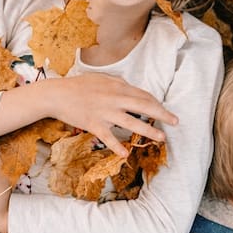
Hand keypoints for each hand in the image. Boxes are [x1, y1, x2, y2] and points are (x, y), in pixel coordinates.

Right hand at [47, 73, 176, 156]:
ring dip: (148, 131)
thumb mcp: (101, 78)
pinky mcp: (94, 124)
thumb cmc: (78, 85)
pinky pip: (108, 137)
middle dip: (162, 114)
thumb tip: (131, 87)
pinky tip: (126, 154)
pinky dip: (117, 146)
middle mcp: (114, 99)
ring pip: (131, 122)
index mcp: (117, 87)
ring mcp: (105, 112)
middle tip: (175, 122)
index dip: (157, 103)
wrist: (57, 94)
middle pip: (144, 106)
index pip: (143, 95)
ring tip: (162, 138)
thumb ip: (118, 82)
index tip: (166, 111)